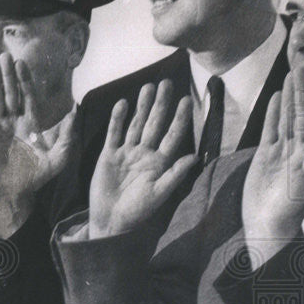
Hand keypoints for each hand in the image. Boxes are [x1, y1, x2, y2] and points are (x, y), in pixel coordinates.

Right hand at [0, 53, 76, 237]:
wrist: (12, 193)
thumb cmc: (35, 178)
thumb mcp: (57, 159)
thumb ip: (66, 137)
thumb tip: (75, 112)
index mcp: (30, 124)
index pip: (27, 96)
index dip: (24, 80)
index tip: (21, 63)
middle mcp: (14, 122)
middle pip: (10, 93)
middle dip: (7, 75)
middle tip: (4, 56)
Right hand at [89, 81, 196, 237]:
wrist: (110, 220)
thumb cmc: (137, 211)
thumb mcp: (159, 194)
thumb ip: (175, 174)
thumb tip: (194, 157)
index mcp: (159, 162)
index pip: (172, 135)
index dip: (179, 118)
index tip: (186, 100)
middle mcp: (144, 154)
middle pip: (154, 124)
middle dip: (160, 104)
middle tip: (166, 83)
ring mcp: (126, 153)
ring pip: (135, 124)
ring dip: (142, 107)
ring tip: (148, 87)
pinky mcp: (109, 155)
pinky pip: (114, 133)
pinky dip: (117, 119)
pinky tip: (123, 104)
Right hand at [242, 70, 303, 267]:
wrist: (268, 222)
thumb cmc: (293, 205)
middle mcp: (299, 148)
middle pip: (300, 114)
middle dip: (301, 93)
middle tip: (300, 70)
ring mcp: (281, 151)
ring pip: (285, 118)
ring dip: (287, 98)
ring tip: (289, 77)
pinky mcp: (264, 155)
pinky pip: (270, 130)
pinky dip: (272, 114)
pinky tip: (274, 99)